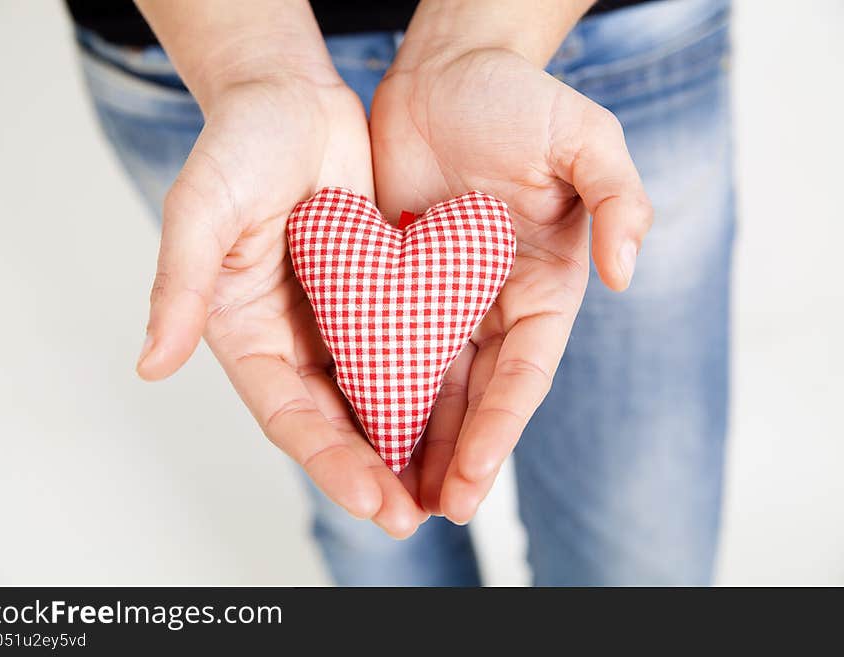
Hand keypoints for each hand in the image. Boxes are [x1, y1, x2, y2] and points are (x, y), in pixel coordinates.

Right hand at [136, 71, 427, 537]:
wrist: (292, 97)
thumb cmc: (240, 145)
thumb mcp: (201, 208)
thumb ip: (178, 285)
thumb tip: (149, 363)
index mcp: (245, 333)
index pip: (289, 415)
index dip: (330, 461)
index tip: (374, 500)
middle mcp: (291, 339)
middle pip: (334, 422)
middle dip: (372, 473)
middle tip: (413, 517)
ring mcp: (337, 321)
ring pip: (374, 398)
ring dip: (404, 446)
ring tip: (442, 491)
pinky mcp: (377, 297)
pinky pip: (404, 351)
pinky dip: (426, 389)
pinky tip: (461, 419)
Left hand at [371, 47, 652, 521]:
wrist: (444, 70)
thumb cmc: (518, 99)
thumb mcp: (583, 135)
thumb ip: (620, 196)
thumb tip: (630, 272)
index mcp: (544, 288)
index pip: (523, 374)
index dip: (501, 430)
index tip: (472, 479)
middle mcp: (494, 307)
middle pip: (476, 398)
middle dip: (457, 457)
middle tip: (429, 514)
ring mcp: (442, 301)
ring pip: (428, 387)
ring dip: (414, 443)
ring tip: (392, 499)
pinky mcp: (394, 287)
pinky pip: (382, 348)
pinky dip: (373, 392)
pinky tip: (354, 433)